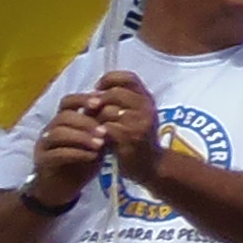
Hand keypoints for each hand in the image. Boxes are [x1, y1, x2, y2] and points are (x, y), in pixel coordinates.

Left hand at [84, 69, 168, 186]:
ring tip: (95, 126)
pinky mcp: (130, 138)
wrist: (151, 164)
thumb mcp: (136, 114)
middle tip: (91, 110)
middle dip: (98, 101)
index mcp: (147, 98)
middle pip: (114, 93)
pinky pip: (107, 127)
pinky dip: (98, 132)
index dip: (109, 79)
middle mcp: (146, 108)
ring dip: (96, 119)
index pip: (128, 77)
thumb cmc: (137, 137)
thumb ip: (120, 102)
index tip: (98, 88)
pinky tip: (98, 137)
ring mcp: (139, 123)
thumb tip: (92, 94)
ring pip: (108, 111)